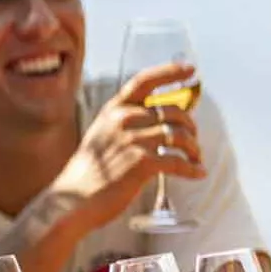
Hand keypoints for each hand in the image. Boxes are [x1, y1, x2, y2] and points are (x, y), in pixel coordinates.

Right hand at [51, 63, 205, 229]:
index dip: (170, 72)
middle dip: (190, 125)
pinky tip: (198, 172)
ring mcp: (133, 140)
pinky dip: (192, 168)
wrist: (72, 201)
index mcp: (114, 110)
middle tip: (193, 138)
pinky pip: (178, 162)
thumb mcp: (104, 134)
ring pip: (180, 135)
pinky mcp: (142, 163)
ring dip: (194, 148)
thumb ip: (129, 122)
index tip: (191, 70)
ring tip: (196, 157)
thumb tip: (164, 117)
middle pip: (173, 112)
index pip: (145, 81)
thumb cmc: (91, 171)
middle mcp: (124, 120)